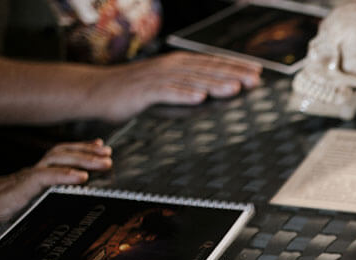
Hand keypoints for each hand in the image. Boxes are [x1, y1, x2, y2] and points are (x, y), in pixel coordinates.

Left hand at [0, 140, 111, 247]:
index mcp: (15, 193)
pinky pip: (61, 156)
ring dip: (84, 152)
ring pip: (59, 155)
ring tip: (106, 154)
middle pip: (54, 161)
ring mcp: (34, 172)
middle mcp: (27, 178)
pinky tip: (97, 147)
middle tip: (106, 164)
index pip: (39, 178)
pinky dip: (80, 149)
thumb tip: (1, 242)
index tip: (82, 177)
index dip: (61, 176)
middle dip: (82, 160)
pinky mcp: (40, 171)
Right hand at [87, 52, 262, 121]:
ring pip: (190, 80)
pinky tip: (200, 98)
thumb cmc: (137, 95)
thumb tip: (220, 98)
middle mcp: (170, 67)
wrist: (97, 92)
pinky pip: (167, 92)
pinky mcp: (144, 90)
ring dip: (214, 83)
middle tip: (255, 79)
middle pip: (206, 70)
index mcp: (178, 65)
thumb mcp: (170, 94)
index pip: (212, 64)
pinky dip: (184, 94)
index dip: (235, 67)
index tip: (258, 71)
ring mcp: (157, 77)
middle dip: (232, 74)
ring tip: (236, 87)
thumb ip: (195, 95)